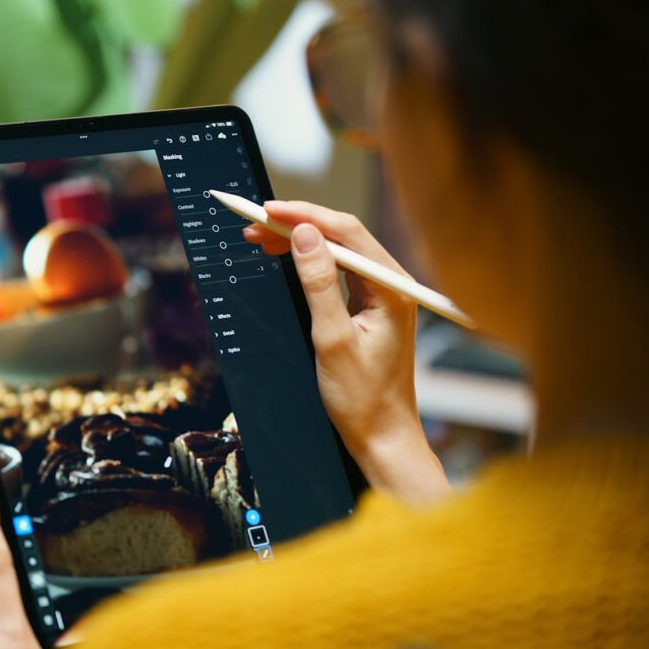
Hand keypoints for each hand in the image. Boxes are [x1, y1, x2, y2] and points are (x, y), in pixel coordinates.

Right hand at [244, 201, 450, 503]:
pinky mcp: (372, 308)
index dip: (304, 215)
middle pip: (343, 235)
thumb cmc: (362, 399)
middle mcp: (394, 285)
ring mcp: (384, 296)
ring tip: (260, 238)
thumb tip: (304, 235)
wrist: (382, 438)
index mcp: (393, 288)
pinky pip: (339, 272)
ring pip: (339, 251)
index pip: (346, 232)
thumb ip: (318, 284)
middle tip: (254, 224)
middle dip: (297, 224)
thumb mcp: (332, 339)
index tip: (267, 210)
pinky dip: (310, 262)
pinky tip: (286, 257)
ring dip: (300, 241)